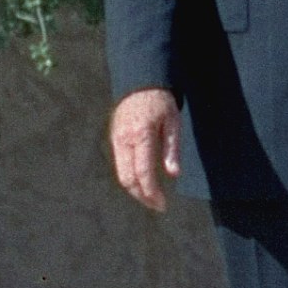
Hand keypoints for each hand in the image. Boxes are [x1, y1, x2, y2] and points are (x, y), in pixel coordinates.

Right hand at [110, 88, 182, 211]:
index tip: (162, 204)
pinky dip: (130, 178)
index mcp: (141, 135)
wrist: (139, 82)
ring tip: (150, 197)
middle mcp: (124, 140)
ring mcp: (116, 140)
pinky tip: (142, 182)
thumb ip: (172, 149)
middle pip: (127, 179)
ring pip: (121, 174)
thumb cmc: (161, 101)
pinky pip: (120, 165)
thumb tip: (173, 174)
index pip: (143, 173)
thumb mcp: (173, 121)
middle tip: (156, 205)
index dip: (151, 193)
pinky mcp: (114, 139)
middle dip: (141, 196)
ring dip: (135, 190)